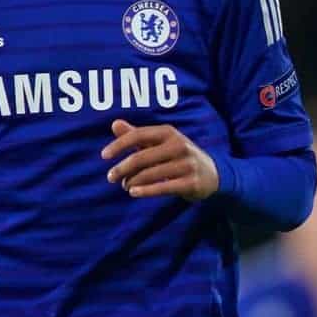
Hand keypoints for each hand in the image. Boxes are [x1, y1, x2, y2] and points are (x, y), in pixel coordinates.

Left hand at [101, 119, 219, 199]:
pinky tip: (133, 193)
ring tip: (124, 186)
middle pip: (142, 157)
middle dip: (123, 168)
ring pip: (151, 174)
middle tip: (110, 177)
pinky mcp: (191, 182)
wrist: (213, 173)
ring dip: (133, 181)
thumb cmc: (179, 155)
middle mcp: (179, 145)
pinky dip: (146, 191)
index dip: (119, 144)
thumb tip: (114, 124)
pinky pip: (164, 187)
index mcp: (168, 132)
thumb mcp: (160, 142)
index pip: (138, 135)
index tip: (103, 156)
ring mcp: (187, 164)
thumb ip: (137, 135)